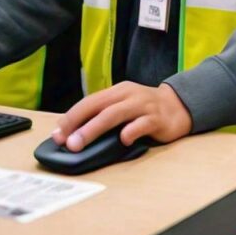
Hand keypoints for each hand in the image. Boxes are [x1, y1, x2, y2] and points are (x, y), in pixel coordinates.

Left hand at [53, 82, 192, 150]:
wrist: (178, 106)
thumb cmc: (145, 109)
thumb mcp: (123, 107)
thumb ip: (104, 115)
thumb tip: (76, 133)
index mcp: (116, 92)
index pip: (89, 102)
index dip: (71, 117)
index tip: (57, 133)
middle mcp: (127, 95)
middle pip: (98, 107)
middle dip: (78, 123)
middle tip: (65, 140)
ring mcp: (142, 105)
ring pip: (115, 115)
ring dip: (94, 129)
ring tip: (80, 142)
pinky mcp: (157, 118)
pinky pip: (142, 124)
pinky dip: (131, 131)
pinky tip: (123, 139)